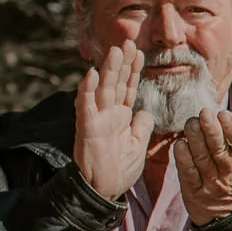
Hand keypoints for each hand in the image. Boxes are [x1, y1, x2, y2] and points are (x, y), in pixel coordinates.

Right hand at [73, 42, 152, 200]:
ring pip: (103, 88)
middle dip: (122, 62)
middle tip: (128, 41)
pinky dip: (88, 90)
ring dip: (108, 69)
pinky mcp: (87, 128)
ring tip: (115, 50)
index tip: (138, 52)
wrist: (104, 189)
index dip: (133, 70)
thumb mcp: (138, 144)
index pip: (127, 87)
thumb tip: (145, 112)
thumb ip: (142, 126)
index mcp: (120, 116)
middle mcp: (108, 113)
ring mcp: (96, 119)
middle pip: (116, 82)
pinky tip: (91, 74)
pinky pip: (86, 106)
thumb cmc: (119, 168)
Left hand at [172, 110, 231, 224]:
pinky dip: (183, 158)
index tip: (224, 114)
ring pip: (201, 158)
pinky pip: (187, 172)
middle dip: (211, 130)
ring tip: (191, 123)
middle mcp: (230, 173)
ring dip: (194, 139)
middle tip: (204, 113)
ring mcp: (211, 183)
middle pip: (219, 149)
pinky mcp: (194, 191)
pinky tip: (180, 144)